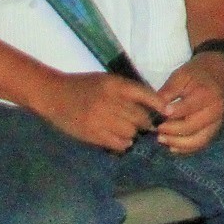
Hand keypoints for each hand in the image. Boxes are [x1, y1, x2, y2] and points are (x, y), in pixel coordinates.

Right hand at [35, 69, 165, 151]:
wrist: (54, 95)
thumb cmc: (83, 86)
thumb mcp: (106, 81)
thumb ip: (126, 91)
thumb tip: (151, 104)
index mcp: (114, 85)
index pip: (144, 94)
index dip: (158, 104)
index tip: (169, 112)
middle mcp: (109, 101)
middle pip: (140, 117)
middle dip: (145, 122)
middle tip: (145, 125)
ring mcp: (100, 119)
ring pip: (131, 132)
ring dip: (133, 133)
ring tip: (129, 131)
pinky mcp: (92, 134)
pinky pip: (117, 143)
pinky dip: (123, 143)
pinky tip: (120, 139)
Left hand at [150, 53, 223, 153]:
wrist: (219, 71)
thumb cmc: (196, 73)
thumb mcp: (181, 75)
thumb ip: (168, 91)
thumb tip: (156, 108)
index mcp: (207, 94)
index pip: (187, 108)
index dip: (171, 114)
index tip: (159, 115)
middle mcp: (215, 111)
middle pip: (191, 127)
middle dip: (171, 131)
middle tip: (157, 129)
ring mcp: (217, 122)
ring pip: (198, 141)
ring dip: (178, 144)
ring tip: (162, 140)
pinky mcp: (215, 129)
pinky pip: (201, 144)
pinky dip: (186, 149)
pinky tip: (173, 147)